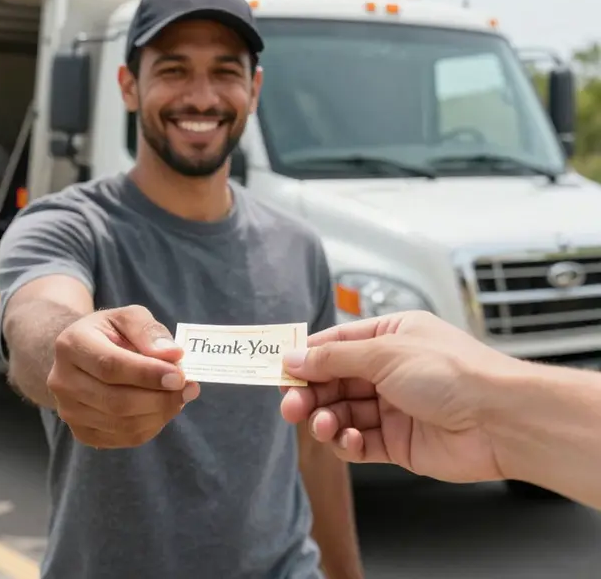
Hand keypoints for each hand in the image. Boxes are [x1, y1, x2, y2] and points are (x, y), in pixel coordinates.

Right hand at [47, 305, 200, 448]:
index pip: (111, 366)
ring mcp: (68, 410)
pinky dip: (150, 426)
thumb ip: (149, 331)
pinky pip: (123, 438)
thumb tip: (173, 354)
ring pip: (121, 424)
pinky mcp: (81, 432)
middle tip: (189, 388)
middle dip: (159, 398)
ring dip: (159, 414)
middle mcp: (62, 381)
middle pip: (116, 401)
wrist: (82, 354)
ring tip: (179, 396)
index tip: (180, 376)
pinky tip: (162, 409)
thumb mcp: (128, 317)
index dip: (147, 374)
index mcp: (72, 345)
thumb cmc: (110, 332)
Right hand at [280, 310, 510, 483]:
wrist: (500, 420)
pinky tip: (348, 440)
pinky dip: (347, 442)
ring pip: (343, 412)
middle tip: (291, 405)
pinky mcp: (398, 442)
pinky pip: (360, 442)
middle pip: (334, 380)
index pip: (337, 343)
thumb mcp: (384, 353)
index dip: (307, 357)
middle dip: (310, 392)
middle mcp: (389, 370)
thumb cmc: (452, 372)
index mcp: (389, 337)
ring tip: (321, 424)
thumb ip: (334, 358)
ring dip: (326, 418)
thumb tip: (294, 358)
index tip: (279, 370)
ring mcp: (393, 406)